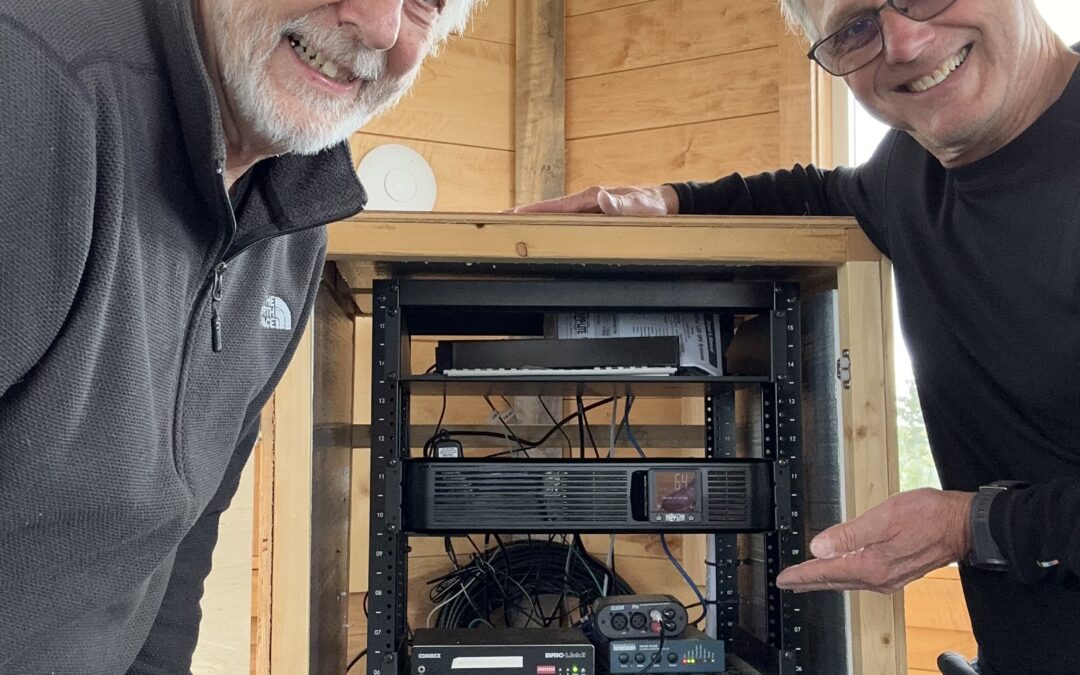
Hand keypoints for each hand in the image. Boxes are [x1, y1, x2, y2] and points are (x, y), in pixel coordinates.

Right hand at [506, 184, 678, 214]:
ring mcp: (586, 208)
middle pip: (547, 209)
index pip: (553, 206)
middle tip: (497, 221)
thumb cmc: (652, 206)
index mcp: (590, 198)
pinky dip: (548, 224)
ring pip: (553, 215)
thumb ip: (620, 205)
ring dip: (533, 220)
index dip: (531, 210)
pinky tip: (540, 232)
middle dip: (522, 214)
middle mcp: (585, 201)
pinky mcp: (590, 215)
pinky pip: (564, 220)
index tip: (510, 214)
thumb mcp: (640, 208)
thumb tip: (600, 198)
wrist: (663, 203)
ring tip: (510, 227)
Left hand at [776, 488, 974, 593]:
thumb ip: (848, 534)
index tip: (783, 578)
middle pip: (834, 581)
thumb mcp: (883, 517)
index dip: (802, 574)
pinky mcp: (897, 572)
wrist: (963, 525)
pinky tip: (841, 571)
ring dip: (826, 580)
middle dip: (809, 581)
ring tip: (808, 578)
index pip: (826, 572)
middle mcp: (879, 577)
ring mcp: (889, 577)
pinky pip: (861, 578)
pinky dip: (844, 576)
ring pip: (848, 581)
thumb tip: (819, 547)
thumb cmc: (928, 516)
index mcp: (871, 565)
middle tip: (788, 582)